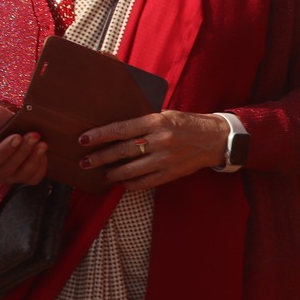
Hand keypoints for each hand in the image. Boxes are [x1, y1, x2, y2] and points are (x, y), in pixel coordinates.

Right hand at [0, 103, 47, 185]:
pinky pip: (32, 178)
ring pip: (21, 175)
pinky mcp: (20, 176)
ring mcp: (5, 177)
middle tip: (34, 135)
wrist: (0, 122)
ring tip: (42, 144)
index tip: (17, 137)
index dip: (4, 151)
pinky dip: (40, 167)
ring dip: (34, 159)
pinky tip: (43, 153)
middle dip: (23, 152)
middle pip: (7, 169)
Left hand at [78, 110, 230, 190]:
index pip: (121, 129)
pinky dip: (130, 184)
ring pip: (131, 169)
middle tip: (84, 162)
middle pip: (122, 151)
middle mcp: (160, 140)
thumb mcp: (166, 115)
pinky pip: (145, 181)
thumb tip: (116, 131)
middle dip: (100, 157)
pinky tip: (121, 183)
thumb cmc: (188, 123)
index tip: (83, 139)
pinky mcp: (171, 173)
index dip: (100, 135)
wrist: (216, 138)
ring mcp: (166, 159)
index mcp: (157, 122)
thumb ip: (144, 123)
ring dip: (112, 172)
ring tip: (102, 173)